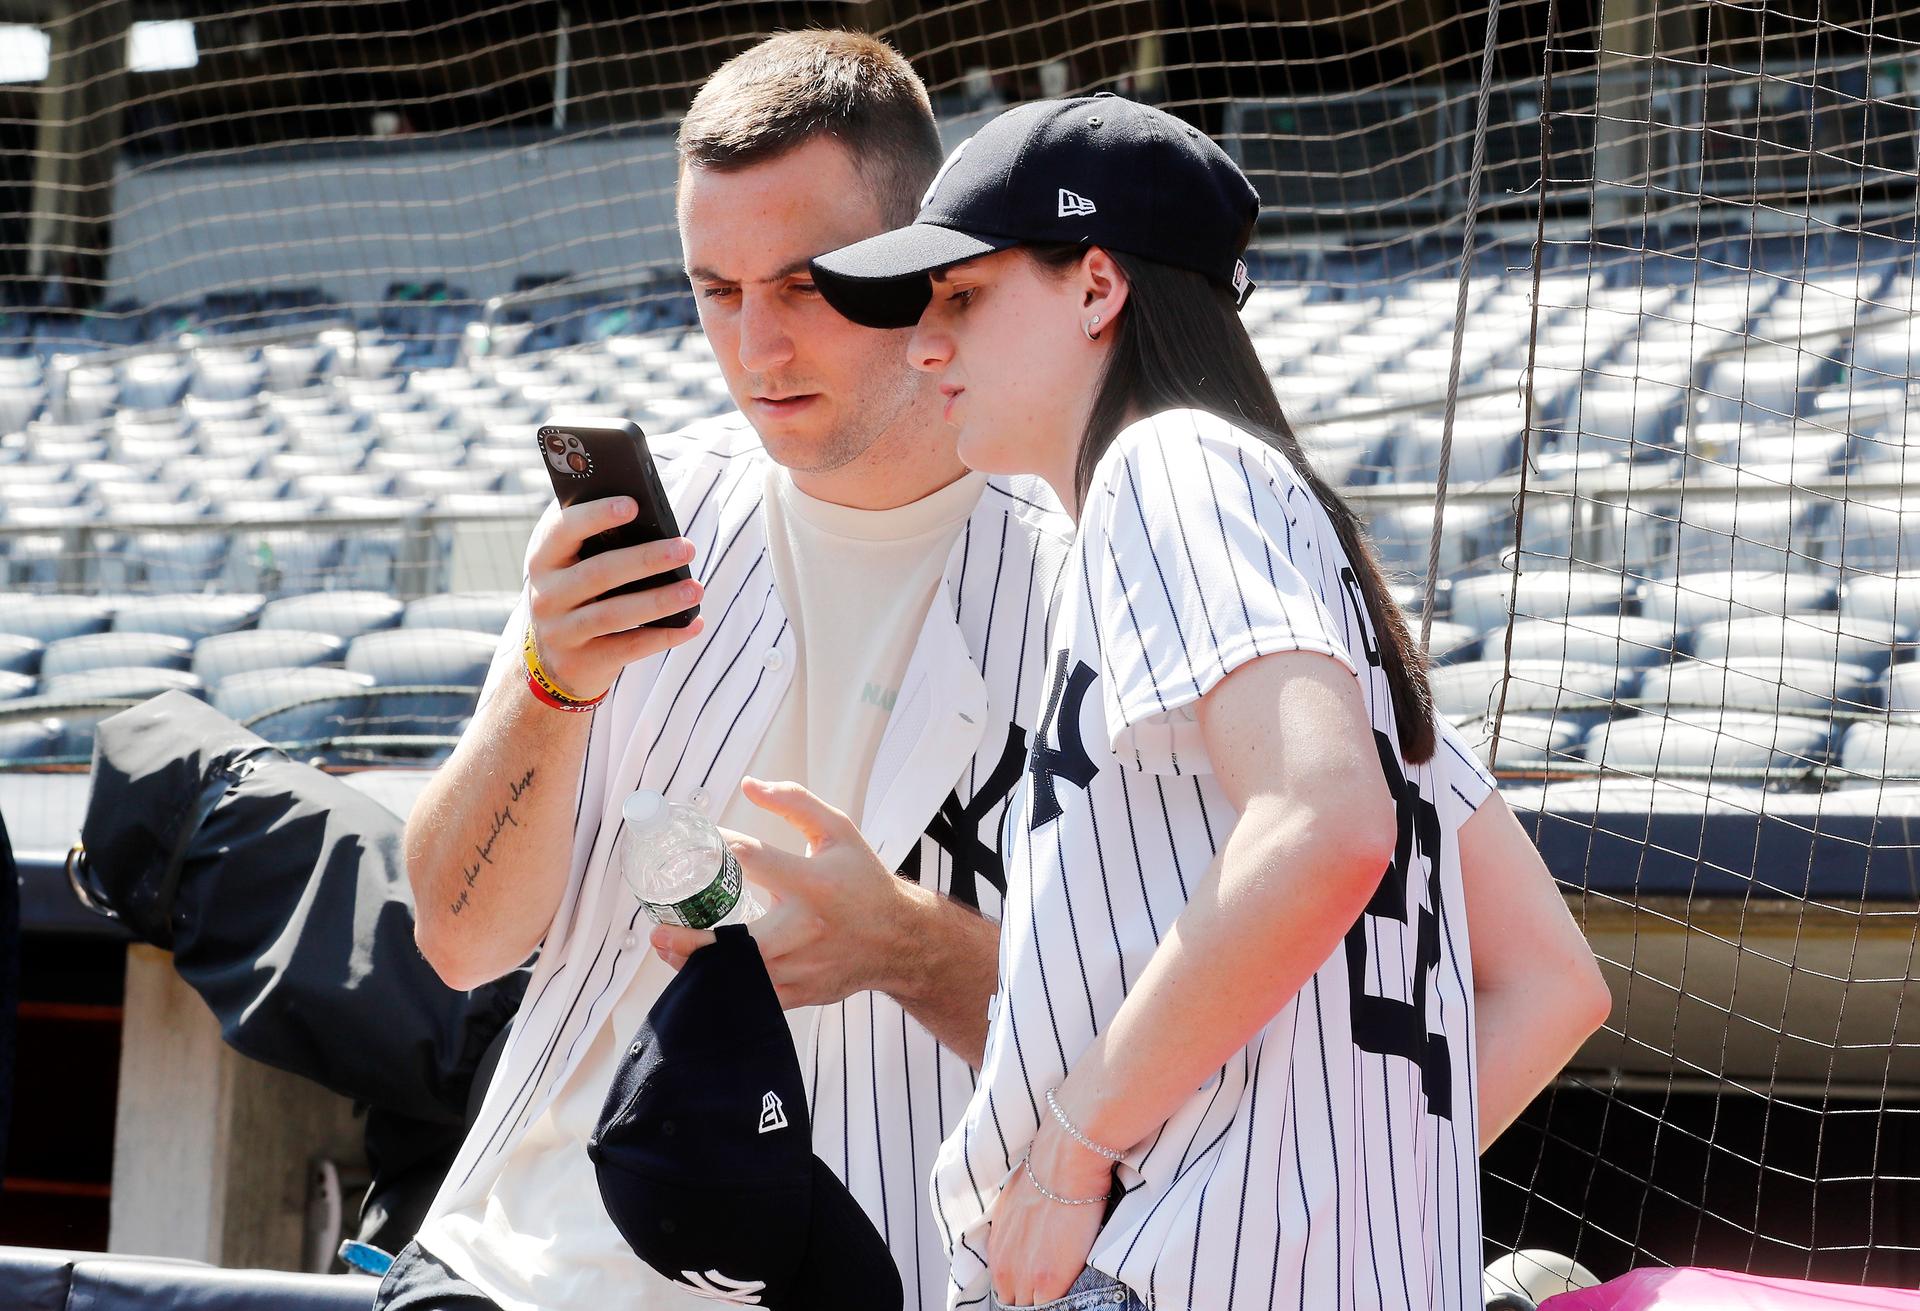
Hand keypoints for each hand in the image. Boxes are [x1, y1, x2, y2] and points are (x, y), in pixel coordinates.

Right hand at [525, 498, 705, 701]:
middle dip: (646, 559)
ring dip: (660, 601)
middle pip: (599, 572)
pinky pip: (629, 648)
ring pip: (615, 614)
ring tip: (696, 589)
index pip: (564, 530)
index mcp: (543, 558)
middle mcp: (546, 595)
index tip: (632, 504)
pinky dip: (665, 636)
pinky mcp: (581, 663)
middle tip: (686, 548)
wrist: (550, 661)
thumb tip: (647, 510)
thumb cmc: (575, 594)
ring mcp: (561, 632)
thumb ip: (593, 538)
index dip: (596, 515)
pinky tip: (693, 624)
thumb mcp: (570, 564)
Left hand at [649, 777, 918, 1007]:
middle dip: (694, 940)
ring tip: (667, 948)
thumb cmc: (863, 881)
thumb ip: (795, 803)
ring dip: (699, 965)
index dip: (717, 849)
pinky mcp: (801, 992)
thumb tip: (749, 784)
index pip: (753, 860)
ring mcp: (803, 966)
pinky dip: (723, 986)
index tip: (694, 845)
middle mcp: (807, 928)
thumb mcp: (838, 832)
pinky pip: (752, 996)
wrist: (900, 939)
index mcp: (815, 883)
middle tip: (659, 930)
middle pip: (740, 941)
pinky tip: (699, 972)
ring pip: (741, 975)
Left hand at [987, 1117, 1114, 1306]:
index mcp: (996, 1251)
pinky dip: (1065, 1303)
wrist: (1063, 1164)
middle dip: (1033, 1298)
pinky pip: (1052, 1309)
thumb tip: (1029, 1239)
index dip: (1024, 1288)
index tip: (1039, 1283)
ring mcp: (1025, 1279)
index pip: (1005, 1288)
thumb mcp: (1014, 1207)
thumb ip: (1015, 1234)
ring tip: (1065, 1289)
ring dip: (1047, 1301)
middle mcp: (1004, 1269)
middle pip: (1015, 1301)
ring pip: (1033, 1308)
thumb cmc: (1044, 1176)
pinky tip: (1077, 1291)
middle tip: (1052, 1287)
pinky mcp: (1049, 1284)